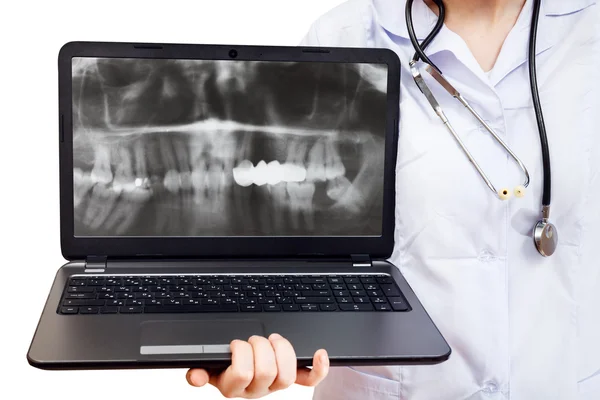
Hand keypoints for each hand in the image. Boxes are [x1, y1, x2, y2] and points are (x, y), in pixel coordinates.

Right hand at [186, 334, 328, 398]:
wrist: (239, 370)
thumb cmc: (223, 365)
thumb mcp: (208, 366)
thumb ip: (199, 369)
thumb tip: (195, 377)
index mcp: (233, 386)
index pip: (242, 373)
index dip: (241, 352)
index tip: (236, 343)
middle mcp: (256, 389)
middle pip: (267, 371)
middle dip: (260, 346)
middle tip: (254, 340)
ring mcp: (275, 385)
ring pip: (287, 375)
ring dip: (281, 350)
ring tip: (273, 341)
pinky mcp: (292, 380)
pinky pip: (310, 380)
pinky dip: (318, 368)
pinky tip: (320, 353)